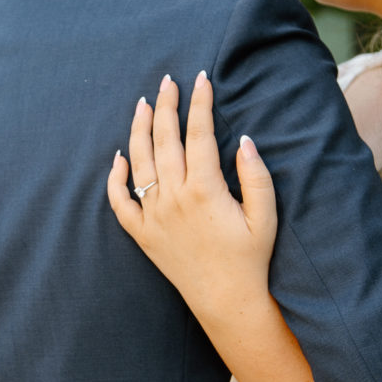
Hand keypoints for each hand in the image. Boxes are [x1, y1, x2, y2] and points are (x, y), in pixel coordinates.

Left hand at [107, 71, 276, 327]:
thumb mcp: (266, 217)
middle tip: (167, 81)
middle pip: (165, 140)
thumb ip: (256, 176)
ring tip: (142, 104)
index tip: (200, 79)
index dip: (200, 103)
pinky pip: (120, 202)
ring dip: (139, 130)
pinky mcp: (142, 234)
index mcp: (204, 190)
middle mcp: (173, 198)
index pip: (198, 134)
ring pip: (139, 162)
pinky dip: (115, 178)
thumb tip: (244, 140)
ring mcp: (153, 215)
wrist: (226, 301)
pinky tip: (119, 157)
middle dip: (166, 106)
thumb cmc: (251, 259)